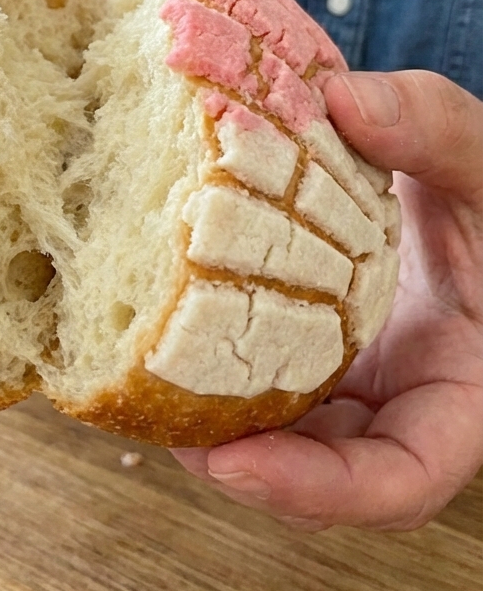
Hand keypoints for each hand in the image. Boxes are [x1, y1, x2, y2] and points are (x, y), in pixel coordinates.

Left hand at [174, 70, 482, 530]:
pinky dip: (212, 367)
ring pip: (283, 439)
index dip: (320, 489)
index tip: (234, 464)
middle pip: (324, 478)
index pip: (404, 478)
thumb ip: (433, 130)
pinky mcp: (310, 355)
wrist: (456, 184)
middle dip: (242, 468)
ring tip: (141, 380)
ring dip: (213, 425)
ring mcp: (352, 386)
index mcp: (460, 386)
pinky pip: (260, 381)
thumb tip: (342, 101)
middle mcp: (401, 403)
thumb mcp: (481, 159)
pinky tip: (162, 326)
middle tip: (160, 426)